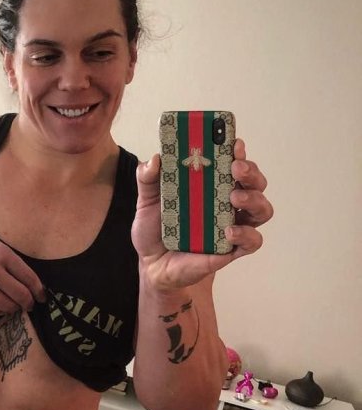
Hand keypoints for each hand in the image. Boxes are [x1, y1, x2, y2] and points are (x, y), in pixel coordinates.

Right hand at [0, 234, 45, 316]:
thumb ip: (14, 263)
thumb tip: (34, 284)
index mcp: (2, 254)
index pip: (29, 278)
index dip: (39, 291)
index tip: (42, 297)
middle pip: (21, 295)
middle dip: (29, 303)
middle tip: (30, 305)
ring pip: (8, 306)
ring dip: (14, 308)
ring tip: (14, 305)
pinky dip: (0, 311)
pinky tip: (0, 305)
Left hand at [132, 138, 272, 289]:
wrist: (153, 266)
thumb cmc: (156, 229)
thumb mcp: (147, 201)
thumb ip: (148, 179)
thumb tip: (154, 159)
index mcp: (212, 185)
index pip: (233, 162)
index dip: (238, 151)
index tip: (233, 143)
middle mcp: (227, 202)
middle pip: (254, 181)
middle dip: (251, 171)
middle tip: (236, 168)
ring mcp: (233, 225)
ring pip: (262, 208)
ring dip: (254, 199)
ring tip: (235, 198)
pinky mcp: (231, 249)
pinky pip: (252, 241)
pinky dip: (246, 235)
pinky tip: (229, 232)